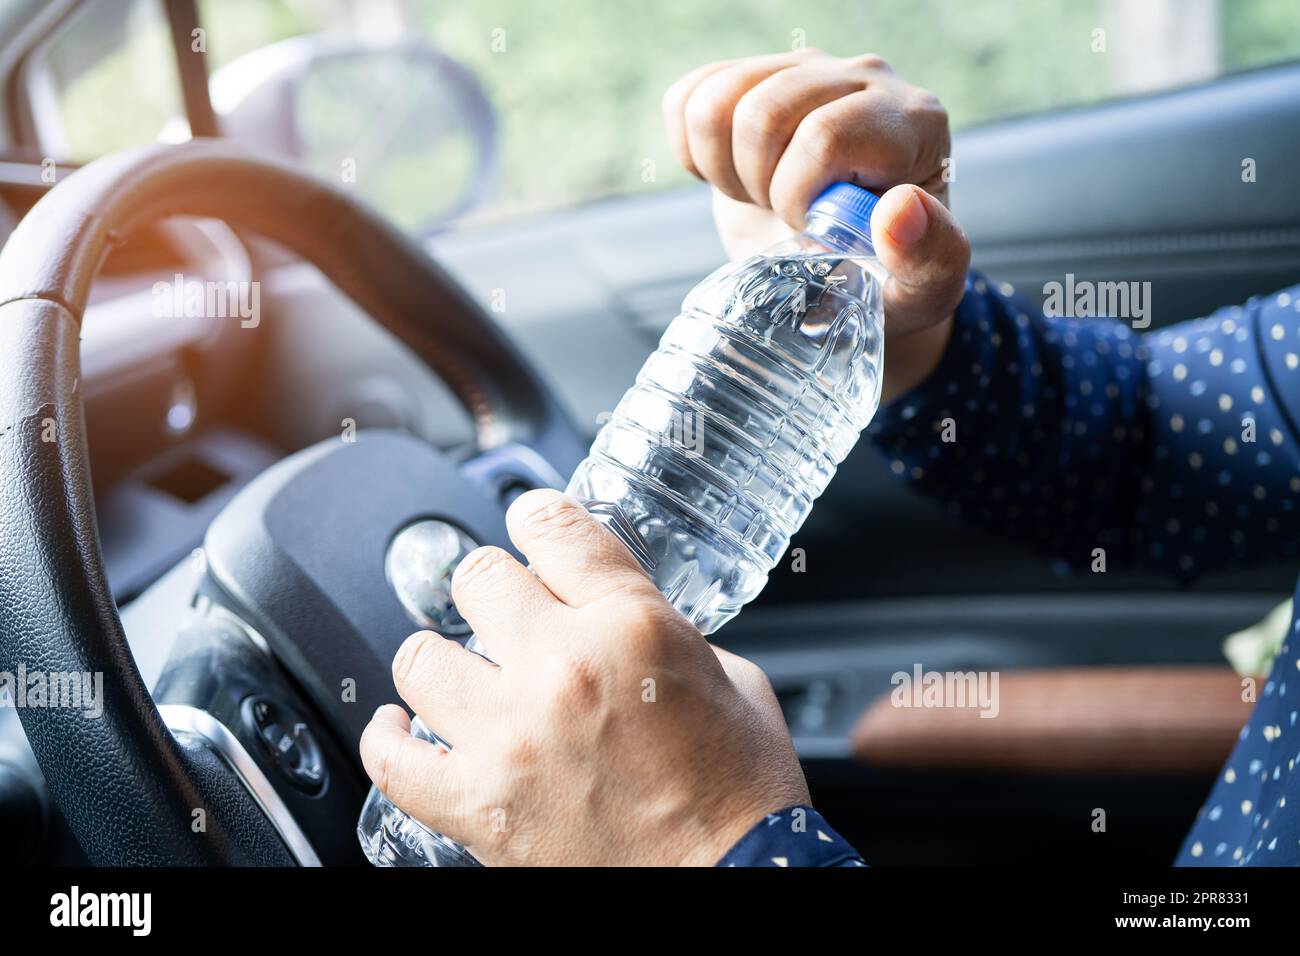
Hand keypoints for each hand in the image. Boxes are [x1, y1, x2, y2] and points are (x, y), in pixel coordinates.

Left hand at [359, 489, 809, 865]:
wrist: (735, 883)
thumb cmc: (742, 797)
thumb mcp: (735, 679)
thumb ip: (670, 634)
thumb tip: (626, 622)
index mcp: (632, 626)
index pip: (553, 526)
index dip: (535, 517)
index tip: (529, 524)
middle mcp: (562, 669)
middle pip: (478, 577)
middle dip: (495, 589)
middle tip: (508, 614)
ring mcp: (511, 737)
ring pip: (420, 657)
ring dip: (442, 658)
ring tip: (460, 673)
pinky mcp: (479, 806)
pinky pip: (390, 761)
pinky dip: (386, 739)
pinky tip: (400, 726)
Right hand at [662, 49, 970, 400]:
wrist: (843, 268)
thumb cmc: (887, 281)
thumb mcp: (923, 291)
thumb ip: (931, 256)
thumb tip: (900, 208)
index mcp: (915, 124)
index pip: (823, 137)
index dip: (796, 196)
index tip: (813, 230)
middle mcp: (864, 79)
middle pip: (763, 114)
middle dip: (757, 186)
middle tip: (783, 219)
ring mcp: (805, 71)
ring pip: (716, 102)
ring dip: (722, 169)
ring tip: (759, 198)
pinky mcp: (755, 76)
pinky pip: (688, 96)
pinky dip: (692, 151)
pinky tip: (730, 176)